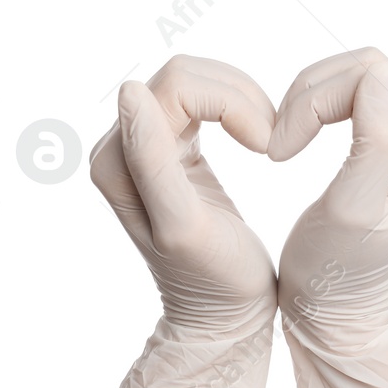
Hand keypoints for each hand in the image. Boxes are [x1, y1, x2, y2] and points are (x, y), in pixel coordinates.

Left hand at [91, 57, 277, 387]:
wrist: (223, 313)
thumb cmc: (214, 277)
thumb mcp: (184, 222)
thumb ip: (152, 157)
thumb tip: (130, 89)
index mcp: (116, 160)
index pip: (177, 84)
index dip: (234, 102)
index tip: (267, 146)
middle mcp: (120, 145)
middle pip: (186, 74)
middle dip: (240, 97)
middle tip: (272, 142)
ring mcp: (144, 142)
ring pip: (198, 79)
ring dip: (245, 100)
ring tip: (269, 142)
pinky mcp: (171, 144)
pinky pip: (205, 96)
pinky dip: (241, 107)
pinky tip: (257, 139)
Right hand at [271, 48, 387, 387]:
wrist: (336, 308)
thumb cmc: (335, 272)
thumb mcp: (349, 211)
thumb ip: (375, 141)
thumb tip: (378, 77)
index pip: (368, 79)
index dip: (311, 103)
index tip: (277, 152)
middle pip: (366, 67)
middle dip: (310, 95)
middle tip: (277, 144)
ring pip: (358, 72)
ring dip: (311, 97)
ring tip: (285, 142)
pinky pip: (355, 89)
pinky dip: (318, 103)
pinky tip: (301, 136)